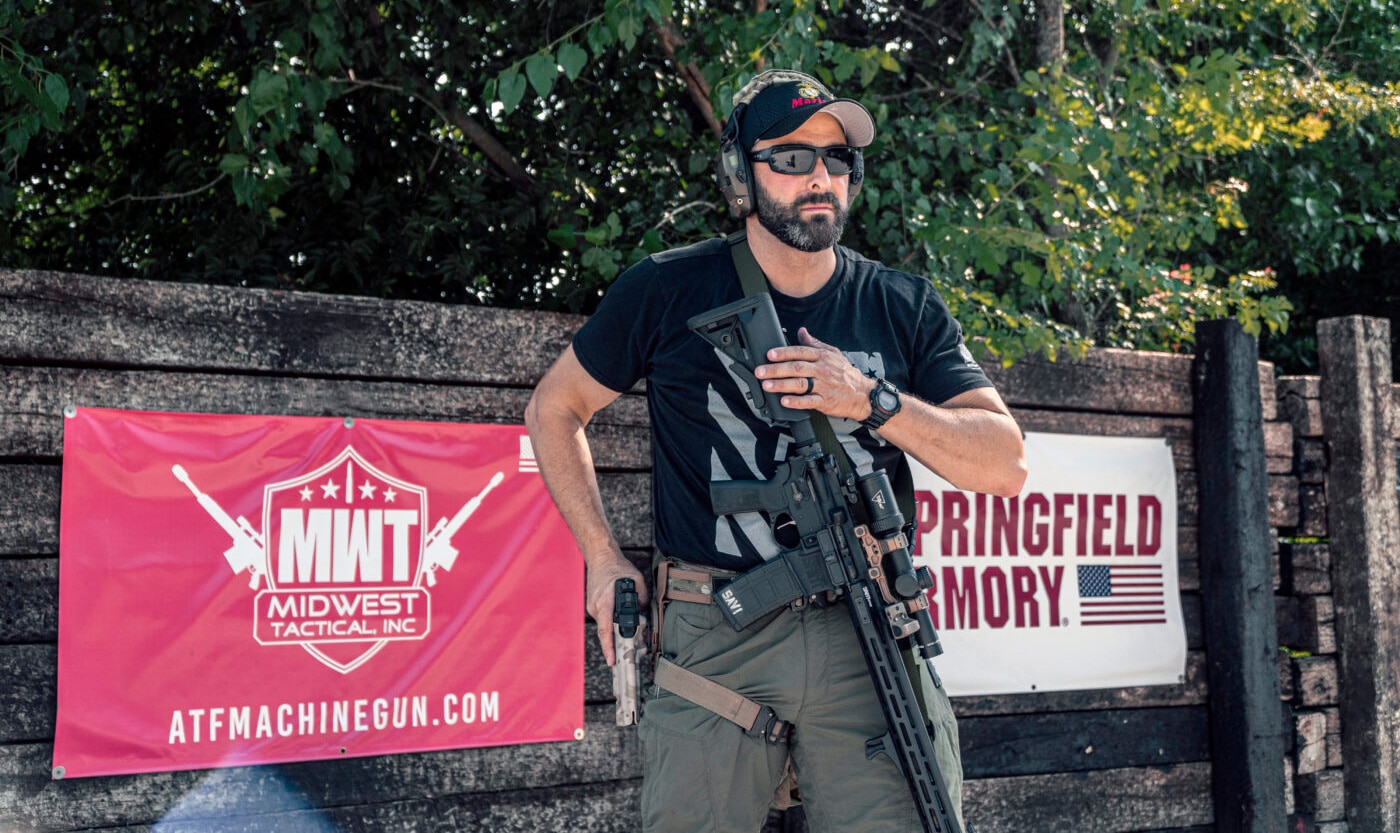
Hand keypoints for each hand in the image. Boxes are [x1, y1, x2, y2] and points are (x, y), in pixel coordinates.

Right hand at [585, 549, 647, 666]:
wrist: (600, 557)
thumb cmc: (617, 567)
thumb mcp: (636, 580)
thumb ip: (642, 597)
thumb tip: (645, 611)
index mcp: (605, 601)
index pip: (606, 629)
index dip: (609, 647)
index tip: (612, 661)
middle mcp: (596, 606)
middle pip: (605, 632)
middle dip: (615, 646)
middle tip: (627, 657)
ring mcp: (593, 607)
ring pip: (604, 627)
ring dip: (614, 634)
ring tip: (626, 642)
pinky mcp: (593, 606)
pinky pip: (603, 620)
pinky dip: (611, 625)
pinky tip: (619, 626)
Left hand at [755, 327, 875, 420]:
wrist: (863, 394)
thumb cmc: (845, 373)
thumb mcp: (833, 353)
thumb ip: (815, 343)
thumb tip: (801, 331)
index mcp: (822, 357)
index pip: (800, 352)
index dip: (783, 352)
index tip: (769, 354)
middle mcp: (822, 370)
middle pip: (796, 368)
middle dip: (776, 369)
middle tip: (760, 371)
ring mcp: (823, 386)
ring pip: (800, 384)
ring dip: (781, 384)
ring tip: (767, 385)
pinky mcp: (825, 402)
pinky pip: (809, 401)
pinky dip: (796, 402)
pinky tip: (784, 401)